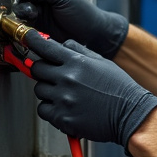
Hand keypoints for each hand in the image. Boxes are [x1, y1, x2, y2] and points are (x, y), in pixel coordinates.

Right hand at [14, 0, 128, 58]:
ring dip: (23, 18)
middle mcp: (41, 1)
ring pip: (22, 15)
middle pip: (22, 1)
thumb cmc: (84, 13)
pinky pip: (25, 28)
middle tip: (30, 11)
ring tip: (32, 19)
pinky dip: (24, 29)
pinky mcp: (38, 30)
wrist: (93, 35)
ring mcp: (39, 16)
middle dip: (24, 6)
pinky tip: (29, 29)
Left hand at [24, 32, 156, 150]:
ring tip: (66, 94)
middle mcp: (67, 79)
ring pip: (39, 90)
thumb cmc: (119, 88)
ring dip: (48, 91)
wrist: (130, 114)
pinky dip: (50, 109)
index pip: (44, 47)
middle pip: (36, 69)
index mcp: (77, 62)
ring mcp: (63, 99)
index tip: (26, 38)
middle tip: (53, 75)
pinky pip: (43, 110)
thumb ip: (78, 50)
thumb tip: (60, 44)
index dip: (31, 41)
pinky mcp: (62, 118)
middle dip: (42, 70)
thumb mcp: (101, 61)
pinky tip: (65, 107)